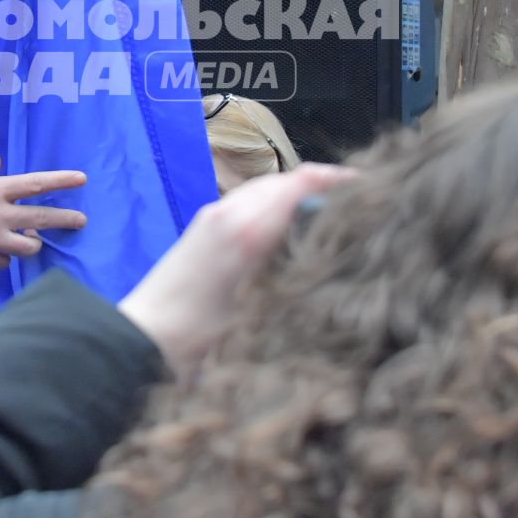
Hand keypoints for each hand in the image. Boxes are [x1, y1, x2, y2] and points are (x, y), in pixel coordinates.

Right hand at [0, 155, 87, 267]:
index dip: (61, 181)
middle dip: (65, 220)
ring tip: (32, 240)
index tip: (81, 179)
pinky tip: (0, 251)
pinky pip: (4, 261)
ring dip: (33, 244)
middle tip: (81, 220)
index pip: (35, 184)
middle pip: (40, 219)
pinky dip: (5, 257)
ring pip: (28, 247)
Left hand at [119, 164, 351, 366]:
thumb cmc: (202, 337)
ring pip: (267, 189)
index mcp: (248, 229)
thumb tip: (333, 258)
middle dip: (323, 186)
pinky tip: (290, 229)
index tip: (372, 190)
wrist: (145, 337)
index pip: (303, 183)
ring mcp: (214, 214)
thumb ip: (294, 274)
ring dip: (298, 194)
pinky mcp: (204, 224)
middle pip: (287, 180)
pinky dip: (275, 205)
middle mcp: (231, 211)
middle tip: (359, 205)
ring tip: (330, 215)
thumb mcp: (259, 311)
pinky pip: (248, 201)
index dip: (339, 181)